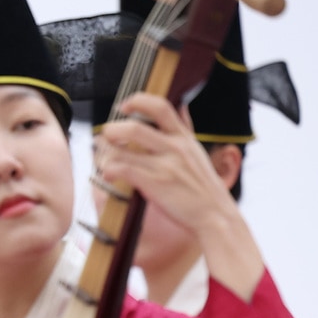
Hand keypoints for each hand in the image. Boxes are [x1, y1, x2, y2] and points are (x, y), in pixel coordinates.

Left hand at [98, 93, 262, 301]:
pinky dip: (108, 170)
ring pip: (123, 150)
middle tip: (106, 136)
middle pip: (134, 128)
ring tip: (101, 158)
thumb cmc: (203, 187)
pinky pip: (123, 170)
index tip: (124, 106)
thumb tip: (182, 106)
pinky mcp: (155, 184)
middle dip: (112, 130)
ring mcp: (165, 166)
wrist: (216, 216)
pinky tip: (106, 175)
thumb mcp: (197, 152)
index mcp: (184, 138)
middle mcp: (174, 148)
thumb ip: (186, 130)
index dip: (138, 101)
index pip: (160, 107)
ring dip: (105, 153)